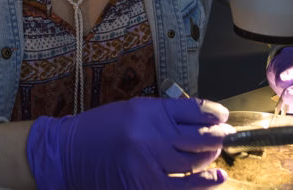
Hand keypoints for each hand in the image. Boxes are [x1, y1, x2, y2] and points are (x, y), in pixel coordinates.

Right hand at [26, 96, 231, 189]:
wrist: (67, 154)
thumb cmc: (100, 129)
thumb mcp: (132, 110)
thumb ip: (164, 114)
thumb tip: (199, 119)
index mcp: (146, 112)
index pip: (194, 111)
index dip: (213, 114)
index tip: (221, 116)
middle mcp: (150, 138)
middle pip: (200, 138)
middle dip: (218, 136)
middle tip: (225, 135)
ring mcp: (148, 166)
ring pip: (195, 163)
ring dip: (210, 157)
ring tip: (215, 152)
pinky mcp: (144, 187)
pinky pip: (182, 187)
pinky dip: (203, 183)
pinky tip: (216, 178)